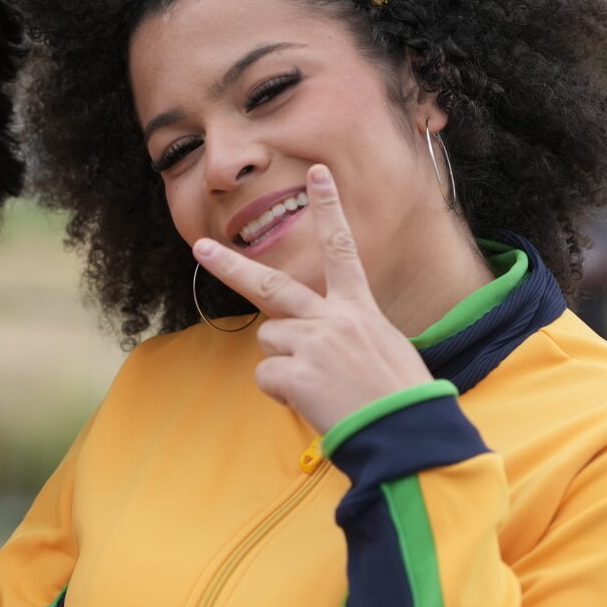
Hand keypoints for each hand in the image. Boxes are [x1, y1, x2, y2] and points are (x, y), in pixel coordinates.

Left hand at [193, 164, 433, 435]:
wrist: (405, 431)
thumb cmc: (402, 398)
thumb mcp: (387, 350)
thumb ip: (352, 335)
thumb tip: (323, 348)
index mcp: (359, 309)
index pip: (341, 249)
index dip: (328, 209)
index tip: (317, 175)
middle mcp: (332, 318)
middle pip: (270, 284)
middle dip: (231, 265)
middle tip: (201, 248)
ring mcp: (310, 344)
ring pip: (269, 341)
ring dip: (283, 363)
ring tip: (319, 386)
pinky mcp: (294, 374)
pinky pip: (267, 378)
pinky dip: (283, 394)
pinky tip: (314, 403)